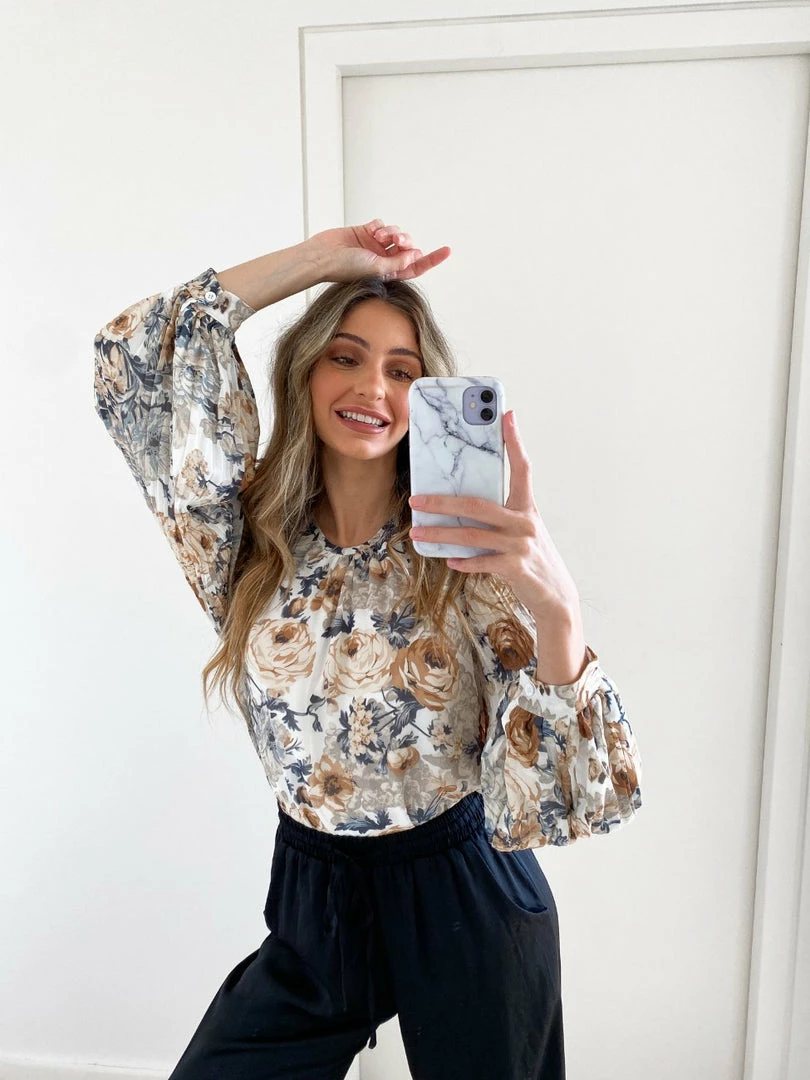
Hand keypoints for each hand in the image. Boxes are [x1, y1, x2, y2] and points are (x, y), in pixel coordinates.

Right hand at [309, 219, 450, 283]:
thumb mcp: (376, 268)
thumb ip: (397, 262)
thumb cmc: (344, 268)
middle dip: (406, 241)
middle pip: (407, 247)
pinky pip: (381, 223)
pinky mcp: (364, 232)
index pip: (415, 266)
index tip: (447, 251)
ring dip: (392, 231)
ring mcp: (374, 245)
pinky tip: (372, 230)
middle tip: (397, 241)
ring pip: (395, 233)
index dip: (432, 259)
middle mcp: (383, 259)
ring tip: (380, 235)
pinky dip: (380, 225)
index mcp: (388, 272)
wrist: (321, 256)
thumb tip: (416, 254)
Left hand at [407, 410, 579, 618]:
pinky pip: (480, 562)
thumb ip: (502, 513)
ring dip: (440, 533)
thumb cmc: (533, 556)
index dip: (515, 440)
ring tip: (418, 531)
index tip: (506, 415)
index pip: (522, 467)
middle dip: (442, 502)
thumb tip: (464, 502)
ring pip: (471, 536)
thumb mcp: (523, 529)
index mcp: (527, 507)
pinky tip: (448, 560)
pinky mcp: (514, 567)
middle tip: (417, 499)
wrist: (555, 594)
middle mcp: (524, 522)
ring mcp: (519, 545)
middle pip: (477, 505)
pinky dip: (462, 561)